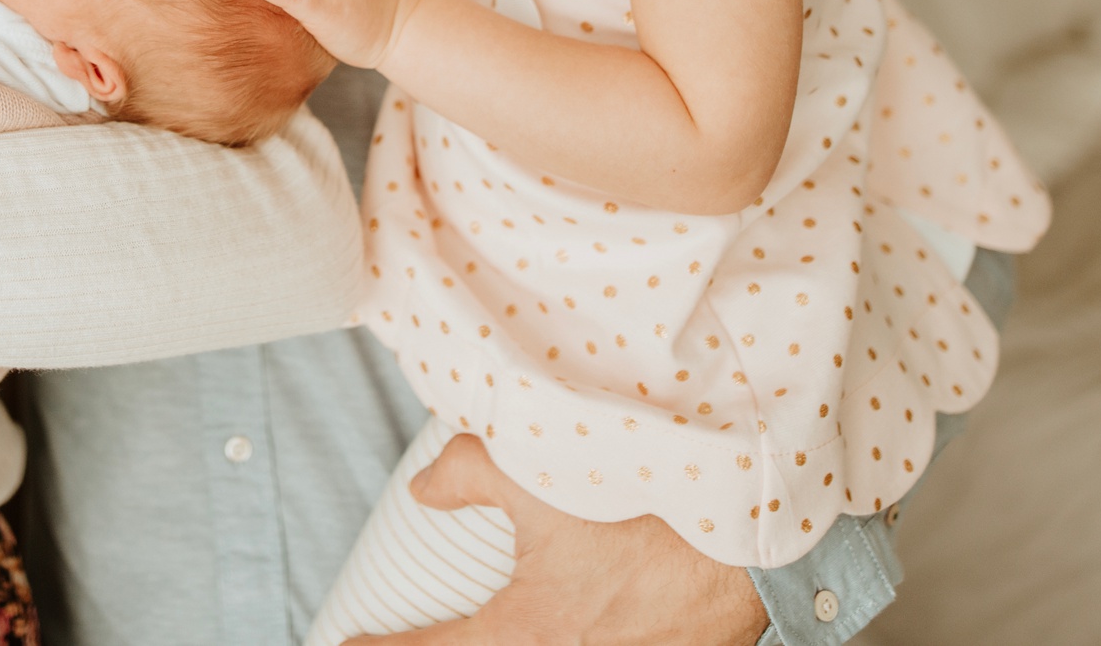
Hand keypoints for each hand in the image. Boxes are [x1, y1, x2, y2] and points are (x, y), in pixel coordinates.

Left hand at [344, 436, 768, 645]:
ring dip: (516, 640)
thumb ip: (466, 471)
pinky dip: (571, 637)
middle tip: (413, 639)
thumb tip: (425, 489)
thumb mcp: (540, 471)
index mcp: (532, 630)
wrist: (752, 529)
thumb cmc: (649, 502)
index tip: (349, 645)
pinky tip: (576, 620)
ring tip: (500, 625)